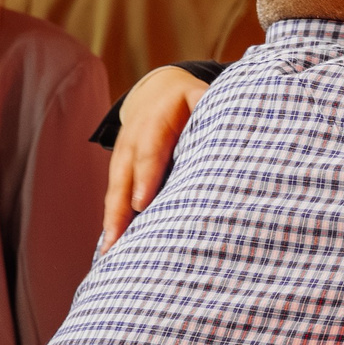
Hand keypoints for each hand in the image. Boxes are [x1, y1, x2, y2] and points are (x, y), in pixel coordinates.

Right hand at [102, 66, 209, 248]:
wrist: (156, 92)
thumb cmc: (187, 101)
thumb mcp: (199, 96)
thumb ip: (210, 108)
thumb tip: (233, 123)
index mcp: (155, 123)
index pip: (150, 152)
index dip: (145, 177)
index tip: (142, 203)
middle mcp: (132, 140)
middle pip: (124, 178)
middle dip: (121, 210)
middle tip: (118, 240)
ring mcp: (121, 157)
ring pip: (115, 191)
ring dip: (111, 222)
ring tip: (111, 252)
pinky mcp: (118, 171)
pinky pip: (114, 197)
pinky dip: (112, 221)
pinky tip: (111, 248)